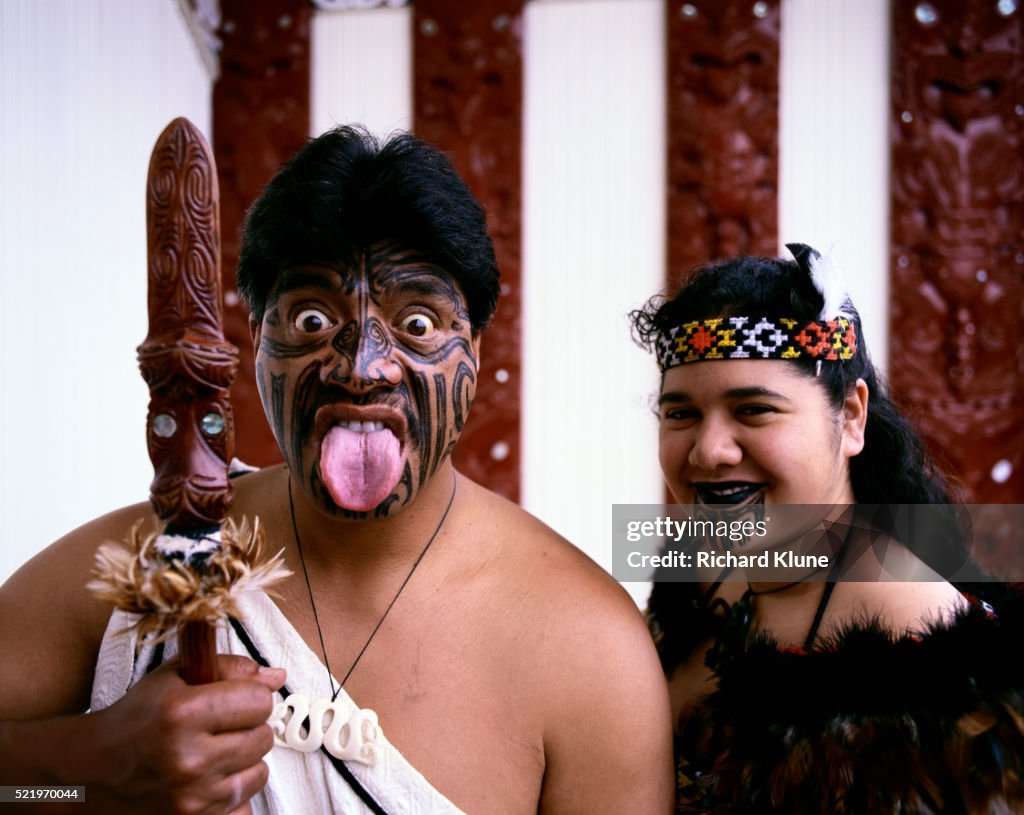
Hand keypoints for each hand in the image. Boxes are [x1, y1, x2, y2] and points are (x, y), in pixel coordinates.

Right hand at [87, 654, 284, 814]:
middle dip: (248, 727)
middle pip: (263, 736)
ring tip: (213, 751)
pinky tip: (210, 778)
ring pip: (259, 770)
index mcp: (182, 713)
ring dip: (243, 759)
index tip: (234, 699)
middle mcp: (187, 758)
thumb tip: (276, 677)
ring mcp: (191, 796)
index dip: (250, 696)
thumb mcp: (177, 676)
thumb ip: (230, 668)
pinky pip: (244, 801)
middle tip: (219, 727)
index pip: (259, 701)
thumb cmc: (140, 716)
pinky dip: (233, 789)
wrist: (96, 768)